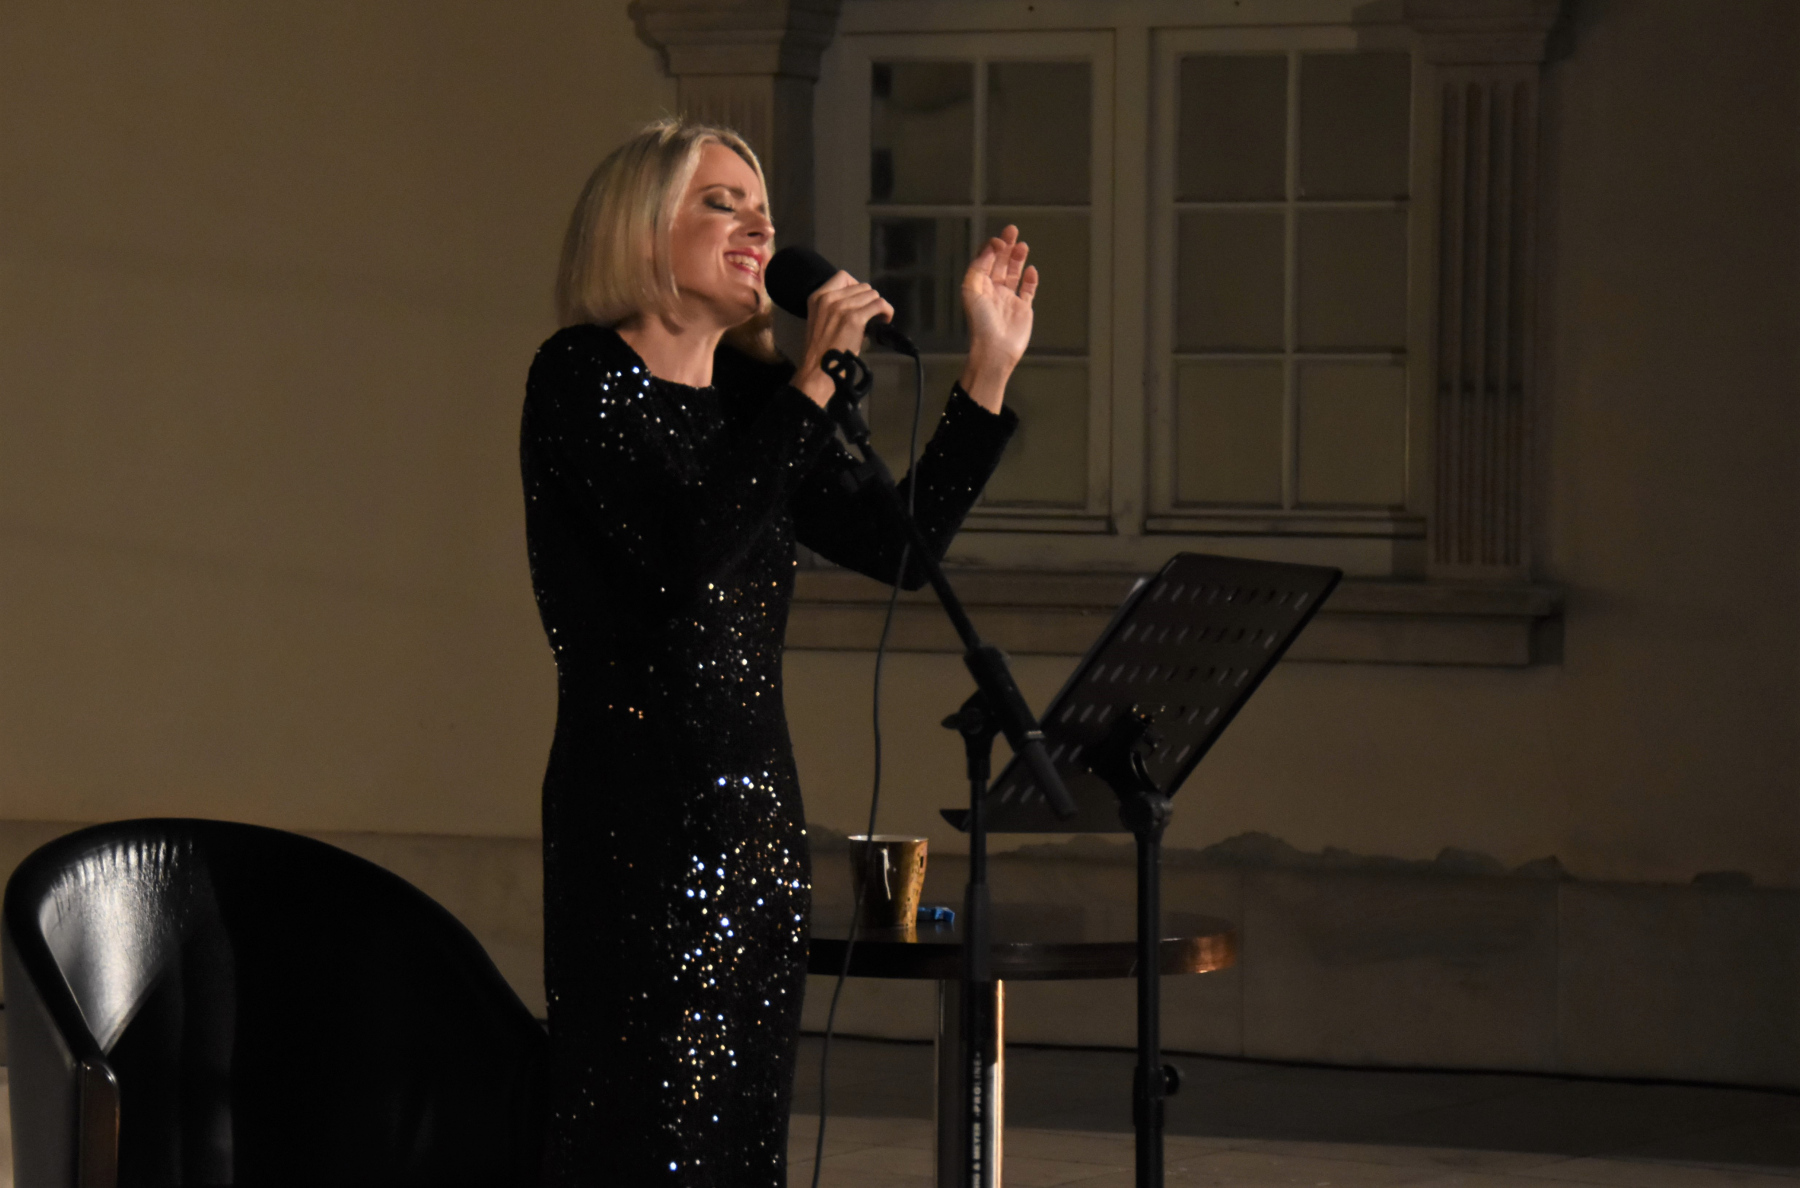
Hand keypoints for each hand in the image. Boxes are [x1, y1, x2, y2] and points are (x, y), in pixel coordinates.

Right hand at [792, 272, 896, 407]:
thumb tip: (861, 304)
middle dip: (869, 299)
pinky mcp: (855, 318)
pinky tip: (884, 321)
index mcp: (817, 297)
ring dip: (878, 306)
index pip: (843, 276)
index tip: (860, 301)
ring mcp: (842, 307)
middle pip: (861, 286)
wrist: (818, 370)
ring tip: (877, 320)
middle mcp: (829, 298)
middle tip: (870, 315)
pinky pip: (879, 305)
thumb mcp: (821, 320)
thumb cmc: (821, 351)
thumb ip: (835, 307)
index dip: (856, 286)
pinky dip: (886, 311)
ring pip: (872, 294)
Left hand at [960, 226, 1037, 411]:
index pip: (984, 260)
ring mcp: (1008, 299)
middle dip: (1006, 246)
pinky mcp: (1022, 309)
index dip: (990, 247)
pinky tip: (1031, 270)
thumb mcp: (972, 290)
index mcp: (978, 286)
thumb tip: (990, 248)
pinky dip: (1030, 279)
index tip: (999, 240)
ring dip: (1017, 259)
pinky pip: (1028, 290)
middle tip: (1012, 230)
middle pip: (999, 262)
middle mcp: (993, 290)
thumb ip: (979, 267)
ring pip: (1013, 273)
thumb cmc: (980, 323)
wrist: (995, 349)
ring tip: (1022, 246)